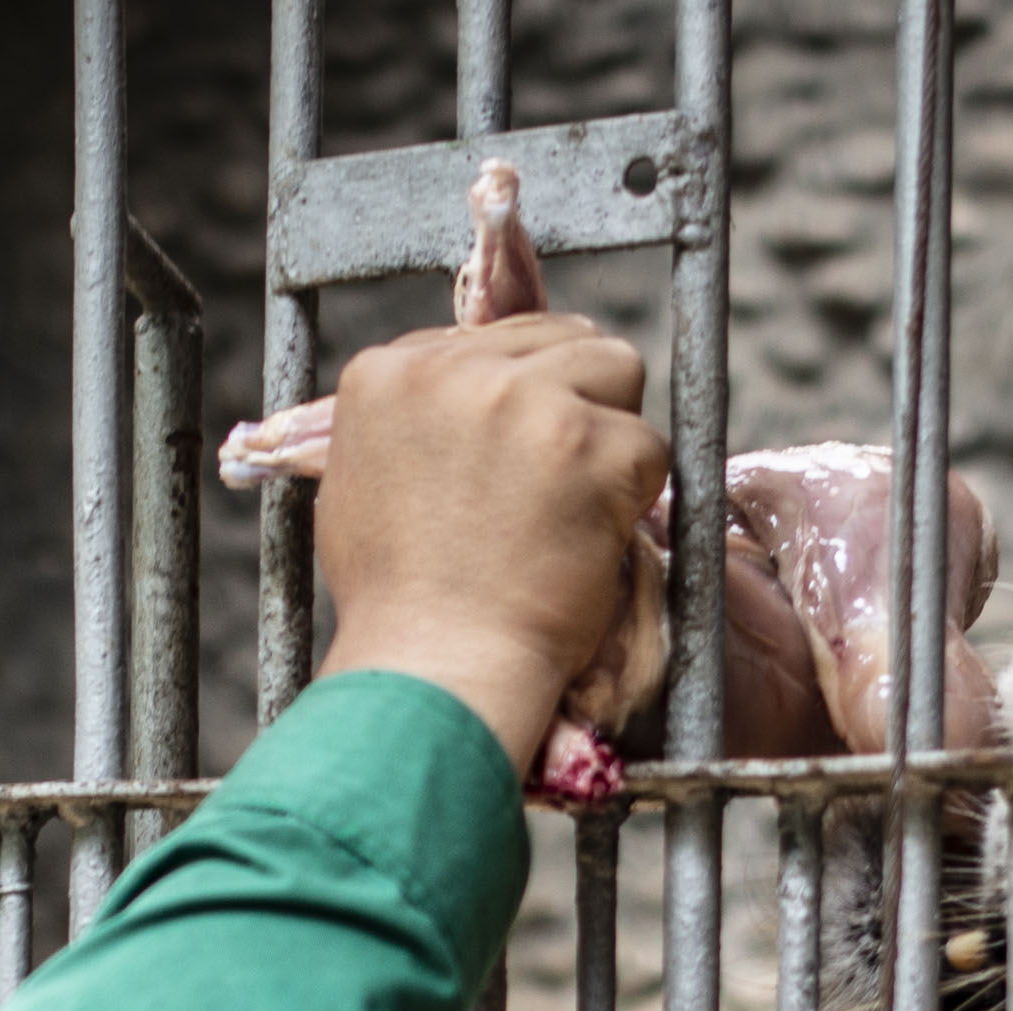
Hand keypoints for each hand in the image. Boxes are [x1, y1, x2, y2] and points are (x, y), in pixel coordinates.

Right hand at [313, 314, 667, 770]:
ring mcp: (523, 400)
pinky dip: (636, 497)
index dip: (520, 397)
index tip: (515, 462)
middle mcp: (451, 370)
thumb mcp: (362, 485)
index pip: (490, 341)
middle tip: (555, 489)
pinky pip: (649, 445)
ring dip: (610, 437)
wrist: (436, 668)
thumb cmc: (398, 603)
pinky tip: (588, 543)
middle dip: (574, 403)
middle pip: (560, 340)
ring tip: (571, 512)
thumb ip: (411, 421)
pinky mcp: (589, 443)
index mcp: (385, 373)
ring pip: (616, 370)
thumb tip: (451, 392)